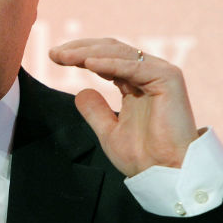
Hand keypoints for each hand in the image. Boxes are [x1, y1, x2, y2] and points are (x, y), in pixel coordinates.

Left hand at [49, 38, 198, 176]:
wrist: (166, 174)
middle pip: (110, 49)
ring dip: (89, 52)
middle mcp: (148, 73)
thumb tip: (81, 90)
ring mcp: (160, 72)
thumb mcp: (109, 131)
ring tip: (64, 56)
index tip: (54, 57)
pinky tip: (88, 64)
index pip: (105, 58)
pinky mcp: (169, 77)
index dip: (79, 54)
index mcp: (136, 83)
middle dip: (80, 48)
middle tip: (54, 53)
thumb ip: (96, 111)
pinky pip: (133, 66)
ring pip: (119, 53)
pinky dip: (110, 63)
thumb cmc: (143, 157)